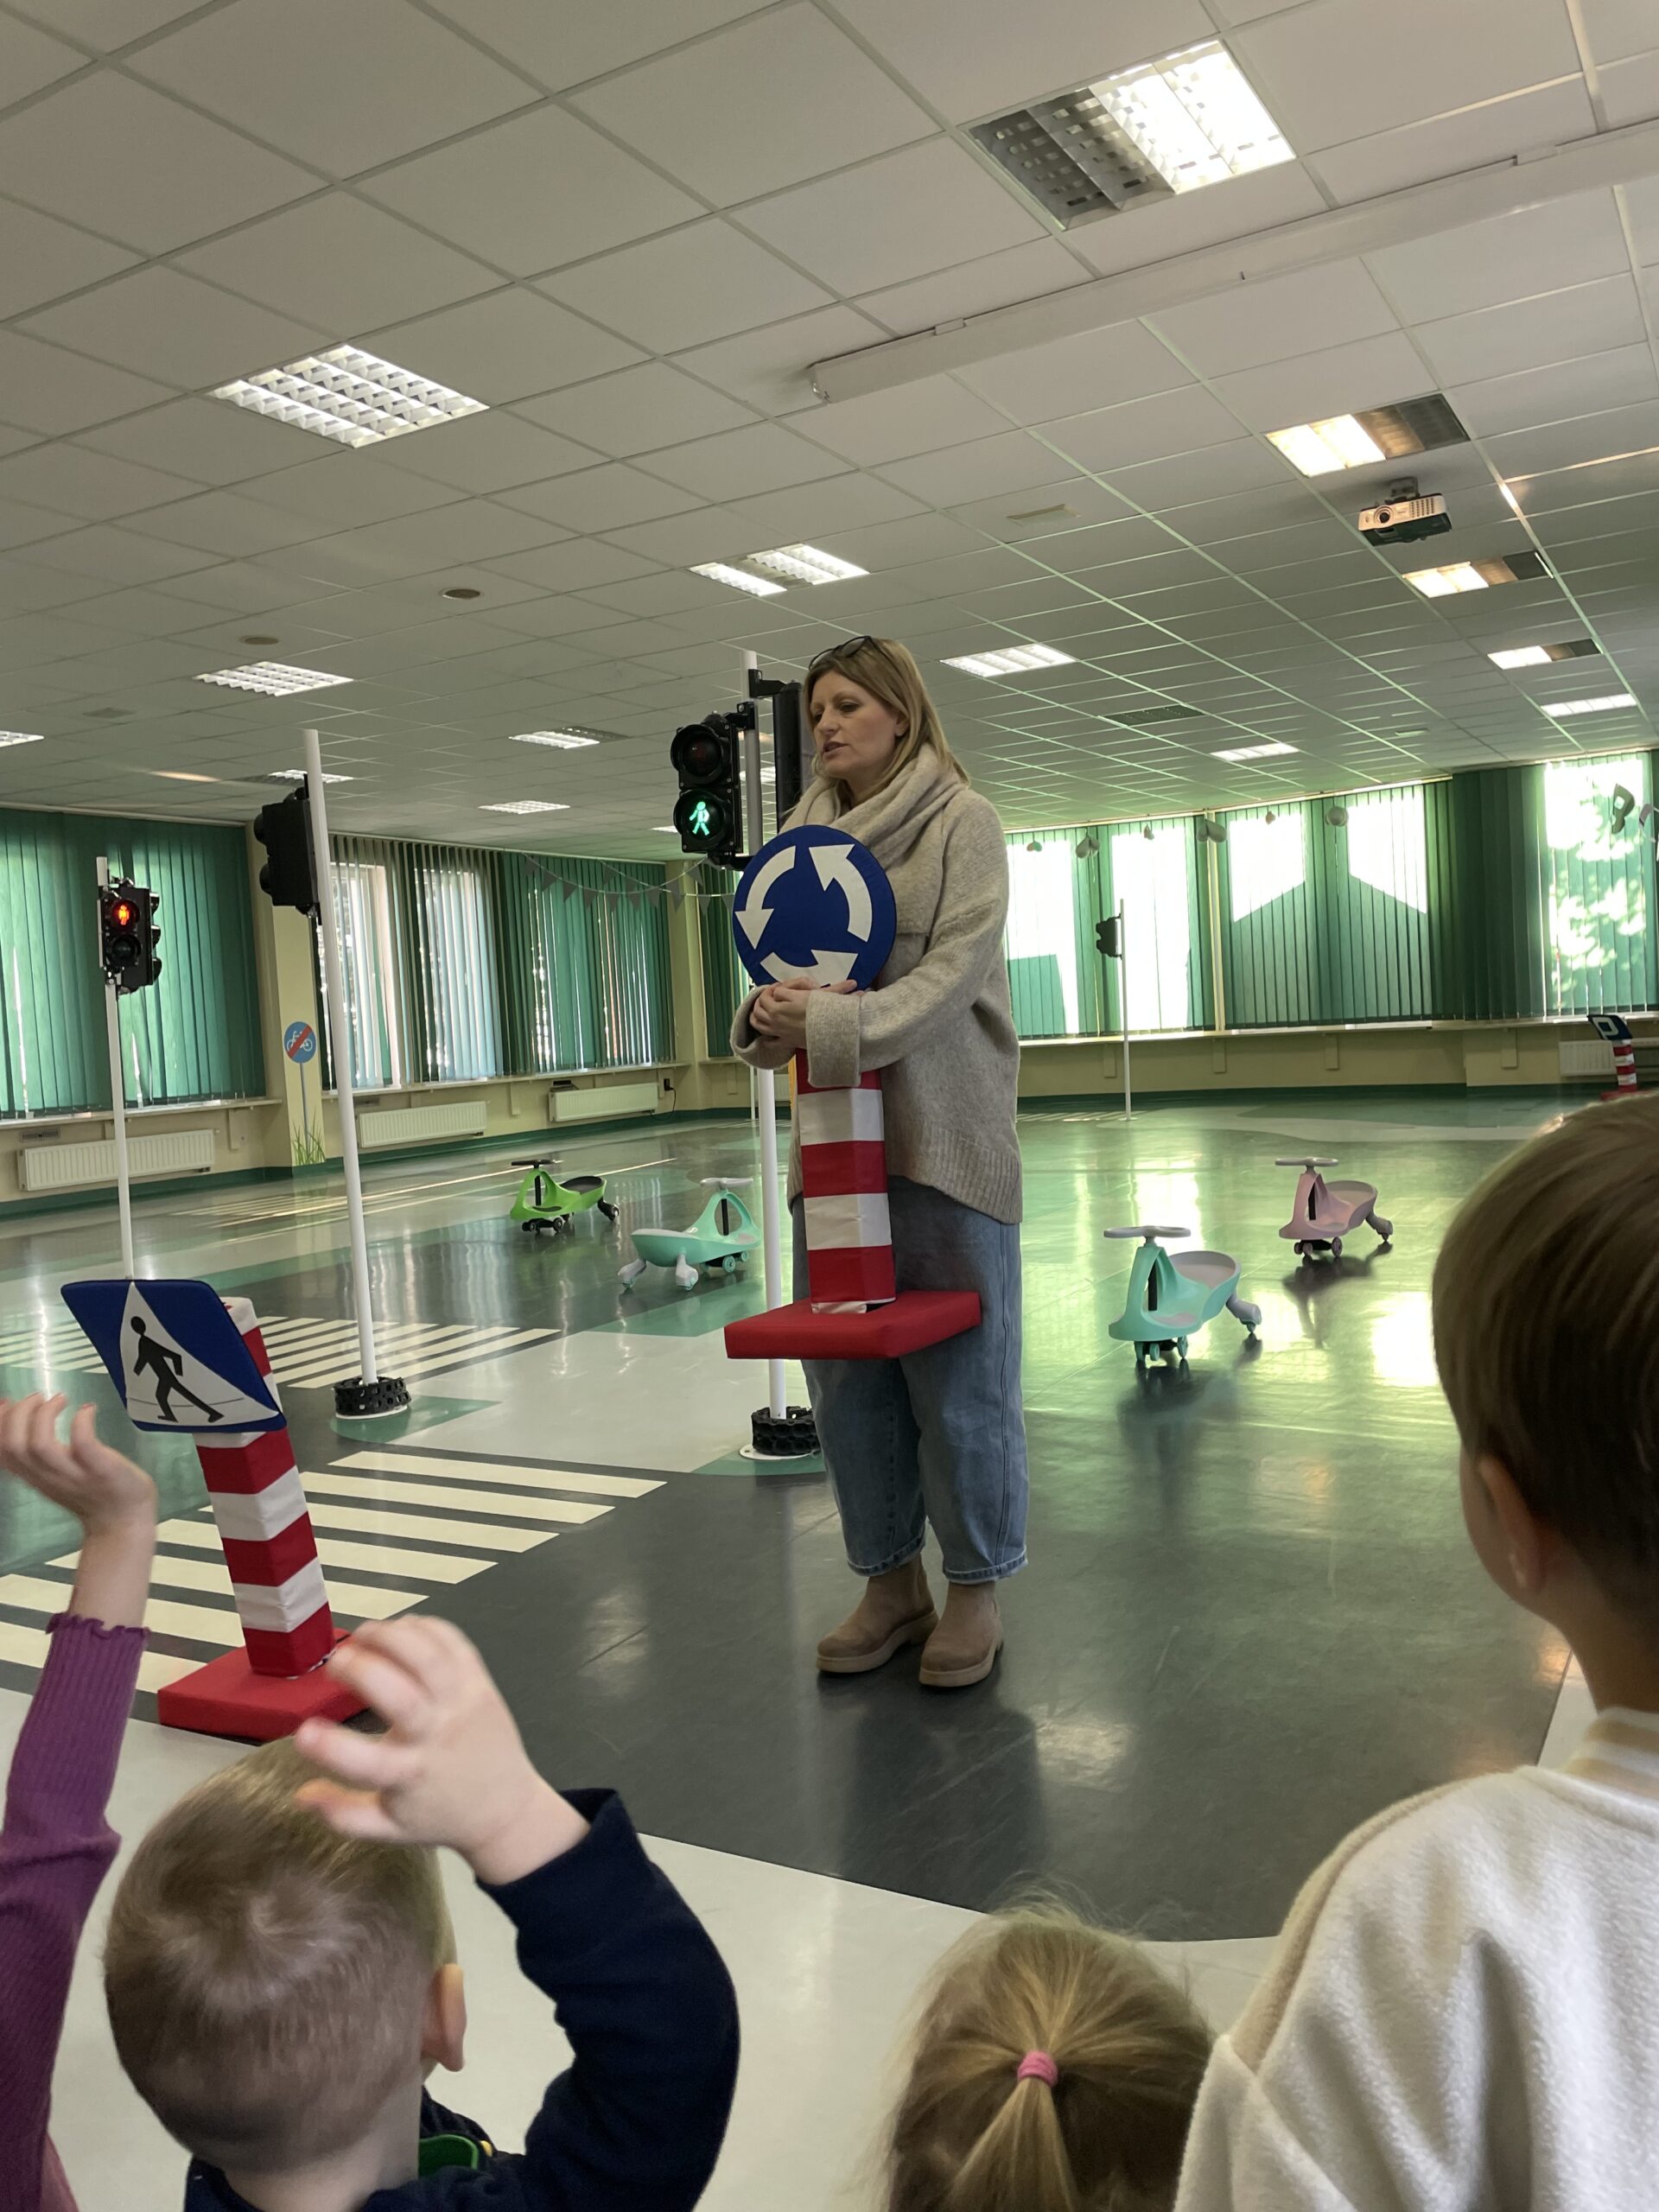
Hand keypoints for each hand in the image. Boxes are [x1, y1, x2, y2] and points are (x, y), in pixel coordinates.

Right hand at [0, 1396, 155, 1626]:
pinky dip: (81, 1421)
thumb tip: (16, 1412)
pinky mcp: (100, 1470)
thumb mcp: (53, 1472)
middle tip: (38, 1397)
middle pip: (14, 1446)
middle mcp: (48, 1476)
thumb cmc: (90, 1489)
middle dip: (18, 1414)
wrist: (122, 1519)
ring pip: (40, 1446)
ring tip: (60, 1399)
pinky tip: (89, 1409)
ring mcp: (73, 1474)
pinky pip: (83, 1444)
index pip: (3, 1451)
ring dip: (44, 1415)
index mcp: (34, 1476)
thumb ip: (35, 1451)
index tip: (7, 1402)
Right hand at [294, 1616, 588, 1884]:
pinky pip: (455, 1643)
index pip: (367, 1763)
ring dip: (392, 1636)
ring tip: (362, 1635)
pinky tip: (400, 1628)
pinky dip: (426, 1627)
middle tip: (334, 1662)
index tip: (302, 1732)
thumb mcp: (389, 1829)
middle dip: (362, 1670)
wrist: (505, 1808)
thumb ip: (342, 1814)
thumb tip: (300, 1795)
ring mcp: (463, 1703)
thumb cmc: (439, 1815)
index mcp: (410, 1776)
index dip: (330, 1748)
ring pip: (430, 1657)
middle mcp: (438, 1735)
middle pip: (402, 1695)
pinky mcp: (481, 1682)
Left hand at [749, 979, 856, 1051]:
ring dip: (757, 1014)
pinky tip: (767, 1034)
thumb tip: (847, 984)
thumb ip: (827, 988)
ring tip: (761, 1010)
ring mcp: (778, 1030)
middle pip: (760, 1004)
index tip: (782, 988)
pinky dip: (764, 1037)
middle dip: (763, 998)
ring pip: (757, 1021)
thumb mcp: (822, 995)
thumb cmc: (824, 1014)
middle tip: (770, 996)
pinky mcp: (784, 1042)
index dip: (777, 987)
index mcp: (784, 1002)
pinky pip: (767, 1040)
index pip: (774, 991)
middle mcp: (777, 1016)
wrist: (828, 1035)